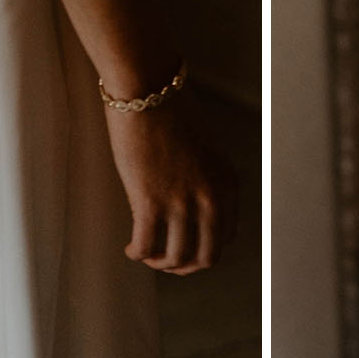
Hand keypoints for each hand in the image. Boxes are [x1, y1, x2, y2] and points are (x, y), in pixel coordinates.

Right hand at [103, 98, 238, 273]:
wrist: (148, 90)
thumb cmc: (171, 110)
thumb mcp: (203, 151)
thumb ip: (203, 180)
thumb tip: (187, 204)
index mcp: (228, 185)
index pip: (226, 237)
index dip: (205, 250)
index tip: (187, 246)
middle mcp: (211, 198)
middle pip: (206, 257)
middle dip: (185, 267)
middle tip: (165, 262)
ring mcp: (182, 203)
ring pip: (176, 258)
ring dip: (159, 263)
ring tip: (145, 255)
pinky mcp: (151, 203)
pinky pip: (146, 246)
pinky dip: (138, 254)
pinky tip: (130, 248)